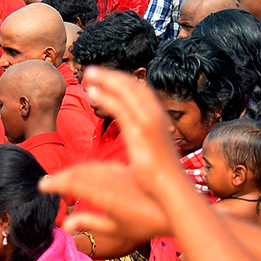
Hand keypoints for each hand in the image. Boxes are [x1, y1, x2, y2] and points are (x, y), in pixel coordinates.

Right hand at [45, 162, 171, 244]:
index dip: (56, 183)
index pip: (74, 184)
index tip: (42, 186)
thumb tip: (64, 225)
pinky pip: (102, 166)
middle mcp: (111, 180)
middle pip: (80, 173)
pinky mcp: (126, 170)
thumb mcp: (116, 230)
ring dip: (74, 171)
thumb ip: (89, 224)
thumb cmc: (146, 224)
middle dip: (61, 177)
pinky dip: (88, 169)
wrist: (173, 209)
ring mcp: (119, 173)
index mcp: (106, 195)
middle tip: (46, 183)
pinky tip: (85, 173)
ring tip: (62, 178)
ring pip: (91, 168)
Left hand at [80, 67, 186, 191]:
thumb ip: (145, 147)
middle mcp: (156, 116)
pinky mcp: (140, 131)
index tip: (108, 79)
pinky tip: (91, 92)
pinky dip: (105, 96)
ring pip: (126, 92)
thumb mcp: (153, 155)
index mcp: (160, 119)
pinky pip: (119, 108)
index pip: (142, 91)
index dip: (124, 82)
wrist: (172, 189)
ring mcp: (149, 122)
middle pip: (134, 86)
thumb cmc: (163, 178)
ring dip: (106, 80)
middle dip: (112, 76)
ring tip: (89, 75)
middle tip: (93, 72)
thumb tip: (140, 150)